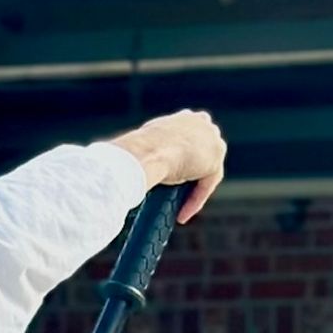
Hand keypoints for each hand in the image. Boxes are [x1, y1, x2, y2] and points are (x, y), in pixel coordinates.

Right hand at [105, 111, 224, 220]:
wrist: (147, 152)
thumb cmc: (137, 148)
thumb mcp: (140, 144)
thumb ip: (142, 150)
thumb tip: (118, 164)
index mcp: (187, 117)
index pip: (190, 138)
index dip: (183, 157)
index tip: (173, 174)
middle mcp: (204, 125)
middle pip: (201, 154)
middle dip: (191, 173)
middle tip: (177, 191)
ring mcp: (212, 142)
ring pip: (204, 172)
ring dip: (192, 190)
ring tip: (177, 208)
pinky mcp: (214, 162)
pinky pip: (205, 185)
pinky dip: (193, 201)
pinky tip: (181, 215)